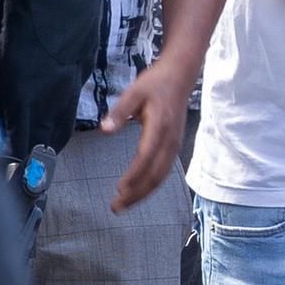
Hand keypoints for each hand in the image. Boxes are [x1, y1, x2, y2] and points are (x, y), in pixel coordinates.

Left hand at [101, 60, 196, 213]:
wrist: (180, 76)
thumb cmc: (155, 84)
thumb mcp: (133, 92)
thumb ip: (119, 112)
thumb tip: (105, 130)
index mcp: (159, 127)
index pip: (146, 157)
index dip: (134, 175)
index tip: (119, 190)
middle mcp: (170, 140)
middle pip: (155, 175)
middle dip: (137, 194)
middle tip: (116, 208)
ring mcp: (174, 145)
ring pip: (161, 176)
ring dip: (143, 193)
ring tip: (124, 205)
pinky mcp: (174, 146)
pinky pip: (163, 171)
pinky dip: (150, 185)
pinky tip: (138, 191)